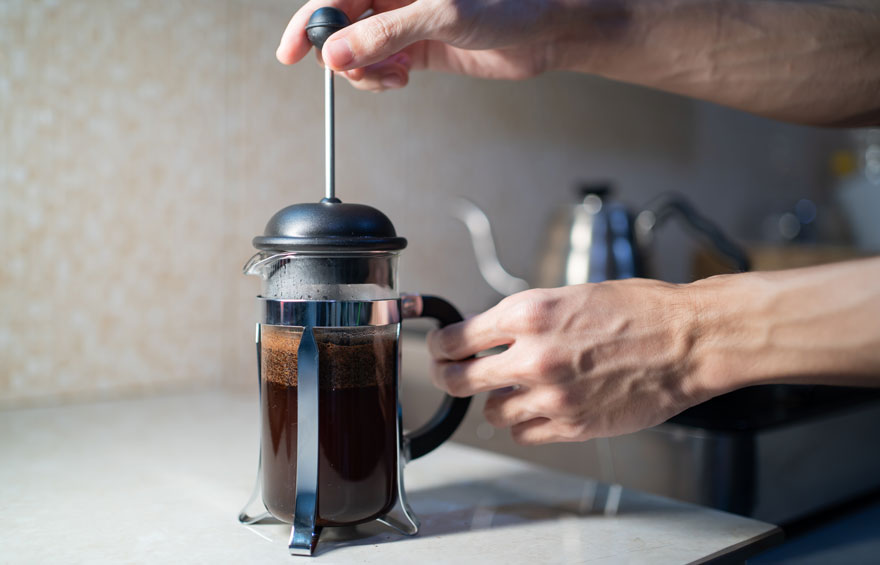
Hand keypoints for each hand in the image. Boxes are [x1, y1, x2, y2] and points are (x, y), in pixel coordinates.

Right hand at [276, 0, 569, 91]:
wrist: (548, 28)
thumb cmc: (510, 3)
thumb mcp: (443, 15)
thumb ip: (387, 33)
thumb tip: (337, 52)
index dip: (310, 21)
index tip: (290, 51)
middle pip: (342, 22)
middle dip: (335, 50)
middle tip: (338, 73)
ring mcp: (408, 21)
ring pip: (360, 48)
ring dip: (363, 70)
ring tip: (390, 77)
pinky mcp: (421, 46)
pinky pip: (383, 64)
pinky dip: (382, 77)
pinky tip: (401, 78)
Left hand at [427, 281, 710, 444]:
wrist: (686, 341)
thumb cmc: (639, 311)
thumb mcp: (569, 295)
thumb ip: (524, 318)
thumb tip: (489, 334)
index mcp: (528, 313)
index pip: (455, 338)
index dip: (440, 346)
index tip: (440, 349)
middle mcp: (532, 356)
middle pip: (457, 380)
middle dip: (448, 377)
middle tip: (452, 375)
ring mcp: (550, 395)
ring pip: (491, 412)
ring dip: (498, 400)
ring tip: (520, 387)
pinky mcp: (571, 425)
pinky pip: (524, 433)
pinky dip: (526, 422)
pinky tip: (542, 406)